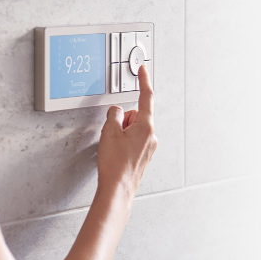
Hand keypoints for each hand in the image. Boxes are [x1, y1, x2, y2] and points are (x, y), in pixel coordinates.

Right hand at [96, 64, 157, 197]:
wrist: (118, 189)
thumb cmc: (115, 164)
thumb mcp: (109, 132)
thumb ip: (114, 116)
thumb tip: (117, 112)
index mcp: (146, 126)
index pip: (146, 97)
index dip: (144, 81)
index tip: (143, 70)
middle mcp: (151, 136)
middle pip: (136, 115)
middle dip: (123, 119)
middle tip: (112, 132)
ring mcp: (148, 147)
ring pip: (134, 128)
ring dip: (122, 132)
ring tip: (113, 146)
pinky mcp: (143, 156)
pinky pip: (133, 140)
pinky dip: (124, 141)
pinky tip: (116, 153)